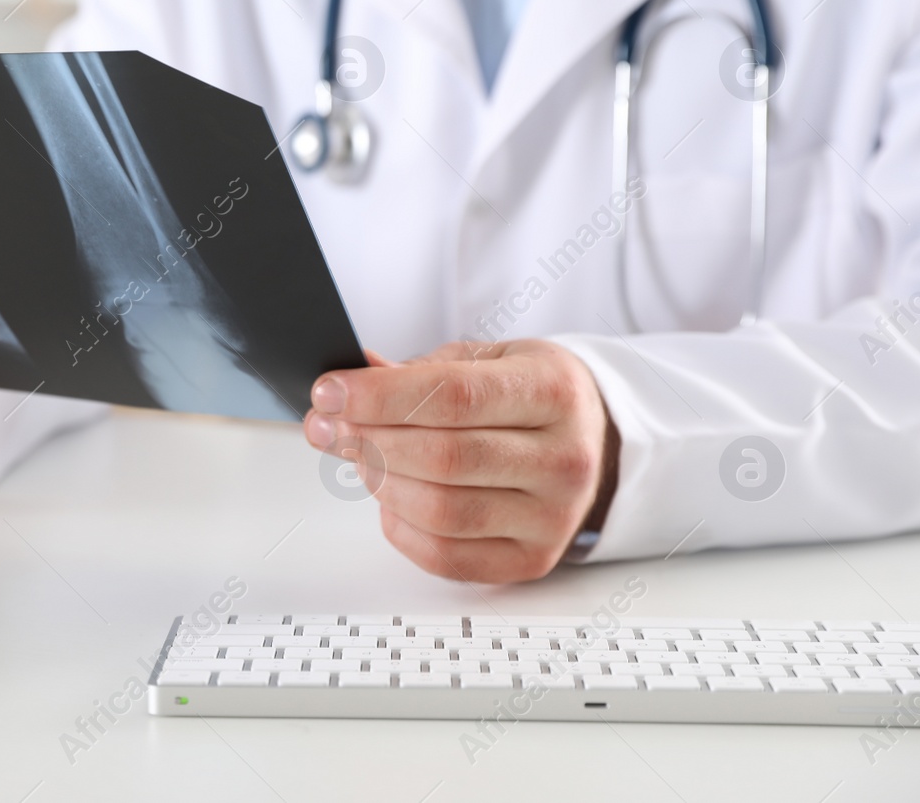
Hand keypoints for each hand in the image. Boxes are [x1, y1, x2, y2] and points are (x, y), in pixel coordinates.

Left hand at [303, 340, 617, 583]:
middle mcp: (565, 458)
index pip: (453, 396)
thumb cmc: (528, 396)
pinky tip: (389, 498)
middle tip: (327, 425)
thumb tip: (349, 377)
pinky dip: (400, 528)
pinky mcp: (533, 560)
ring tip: (358, 456)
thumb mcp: (486, 360)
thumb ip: (417, 370)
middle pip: (443, 457)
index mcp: (554, 391)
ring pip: (442, 511)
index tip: (329, 392)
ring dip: (380, 482)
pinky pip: (446, 556)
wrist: (592, 441)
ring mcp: (553, 517)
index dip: (380, 396)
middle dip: (368, 439)